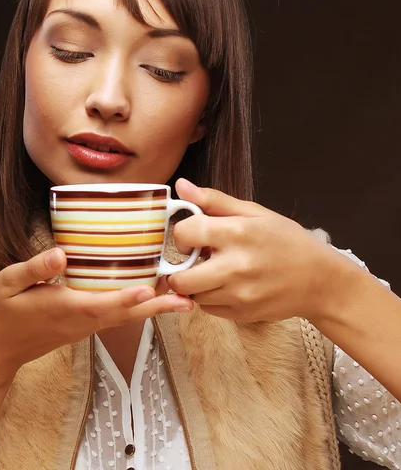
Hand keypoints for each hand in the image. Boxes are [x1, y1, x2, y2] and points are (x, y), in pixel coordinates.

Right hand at [0, 248, 192, 384]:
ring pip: (124, 318)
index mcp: (63, 308)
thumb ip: (32, 270)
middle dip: (156, 307)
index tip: (151, 288)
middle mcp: (80, 321)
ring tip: (181, 299)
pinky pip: (116, 318)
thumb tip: (60, 254)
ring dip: (153, 309)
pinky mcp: (83, 326)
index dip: (127, 297)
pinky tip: (149, 297)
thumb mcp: (5, 285)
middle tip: (188, 300)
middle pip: (125, 314)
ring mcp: (83, 327)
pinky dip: (137, 309)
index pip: (101, 304)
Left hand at [167, 178, 353, 322]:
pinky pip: (208, 308)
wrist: (320, 281)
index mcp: (237, 233)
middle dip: (179, 268)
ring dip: (195, 284)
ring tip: (215, 271)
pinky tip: (227, 285)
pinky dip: (210, 297)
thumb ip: (214, 201)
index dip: (182, 233)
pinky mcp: (242, 314)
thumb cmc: (287, 242)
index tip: (193, 235)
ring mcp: (239, 295)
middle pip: (180, 278)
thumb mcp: (255, 213)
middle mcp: (236, 267)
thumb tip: (181, 186)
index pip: (185, 233)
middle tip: (194, 260)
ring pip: (193, 295)